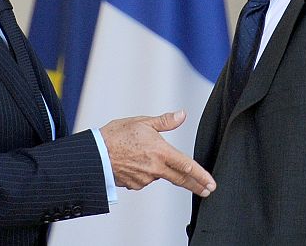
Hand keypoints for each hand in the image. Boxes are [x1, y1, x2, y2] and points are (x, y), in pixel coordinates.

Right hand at [99, 110, 215, 196]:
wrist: (95, 153)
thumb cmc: (116, 135)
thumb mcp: (142, 122)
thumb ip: (165, 121)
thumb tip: (182, 115)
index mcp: (160, 151)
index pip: (187, 166)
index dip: (201, 176)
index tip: (211, 184)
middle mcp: (155, 168)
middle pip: (180, 179)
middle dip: (195, 185)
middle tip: (207, 190)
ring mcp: (145, 179)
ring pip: (159, 175)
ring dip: (159, 168)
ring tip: (141, 154)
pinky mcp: (135, 185)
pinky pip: (145, 179)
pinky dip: (145, 172)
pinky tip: (134, 163)